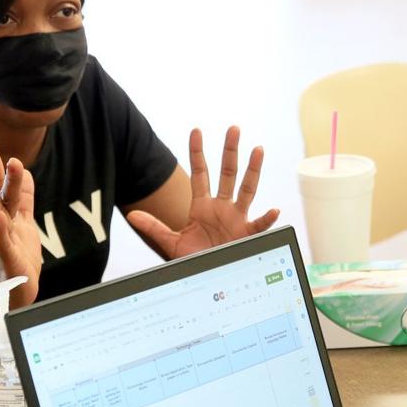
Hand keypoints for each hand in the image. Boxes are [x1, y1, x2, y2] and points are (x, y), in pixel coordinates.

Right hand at [0, 136, 41, 308]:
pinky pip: (3, 242)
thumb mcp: (24, 222)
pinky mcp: (9, 259)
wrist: (16, 293)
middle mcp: (3, 223)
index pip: (1, 183)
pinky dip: (1, 230)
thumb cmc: (20, 255)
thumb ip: (23, 198)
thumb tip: (24, 172)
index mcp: (9, 213)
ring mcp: (4, 239)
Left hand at [127, 126, 278, 258]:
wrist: (210, 278)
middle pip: (227, 173)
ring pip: (247, 190)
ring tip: (258, 149)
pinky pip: (259, 225)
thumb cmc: (194, 259)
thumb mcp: (171, 242)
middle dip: (230, 151)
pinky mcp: (247, 235)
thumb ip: (153, 227)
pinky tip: (274, 210)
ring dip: (253, 170)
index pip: (200, 173)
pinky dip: (267, 219)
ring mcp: (237, 219)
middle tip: (233, 128)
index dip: (197, 152)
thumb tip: (132, 215)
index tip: (196, 130)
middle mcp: (222, 207)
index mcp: (203, 206)